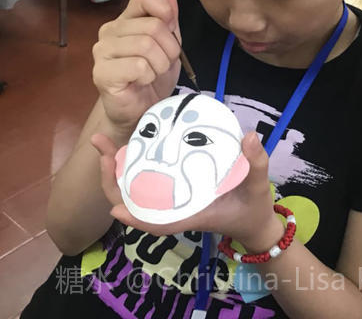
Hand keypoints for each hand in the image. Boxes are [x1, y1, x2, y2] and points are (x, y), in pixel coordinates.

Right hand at [92, 0, 182, 132]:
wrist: (139, 111)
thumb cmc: (152, 78)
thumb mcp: (169, 45)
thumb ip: (169, 18)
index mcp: (126, 19)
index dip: (163, 9)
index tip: (170, 28)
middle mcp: (110, 31)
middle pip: (153, 26)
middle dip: (169, 49)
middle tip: (164, 64)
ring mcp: (102, 51)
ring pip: (146, 45)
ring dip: (160, 64)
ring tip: (154, 74)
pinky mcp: (102, 73)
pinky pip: (138, 66)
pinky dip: (149, 76)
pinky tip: (142, 83)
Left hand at [93, 129, 283, 247]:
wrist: (255, 224)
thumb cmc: (254, 209)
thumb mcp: (259, 186)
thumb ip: (257, 163)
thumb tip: (250, 137)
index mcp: (191, 214)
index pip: (159, 223)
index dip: (136, 218)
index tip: (115, 209)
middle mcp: (175, 209)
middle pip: (134, 203)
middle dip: (112, 180)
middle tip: (102, 147)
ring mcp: (171, 201)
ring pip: (135, 192)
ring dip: (116, 172)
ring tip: (106, 144)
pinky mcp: (173, 193)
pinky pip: (145, 185)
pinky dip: (132, 169)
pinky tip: (126, 148)